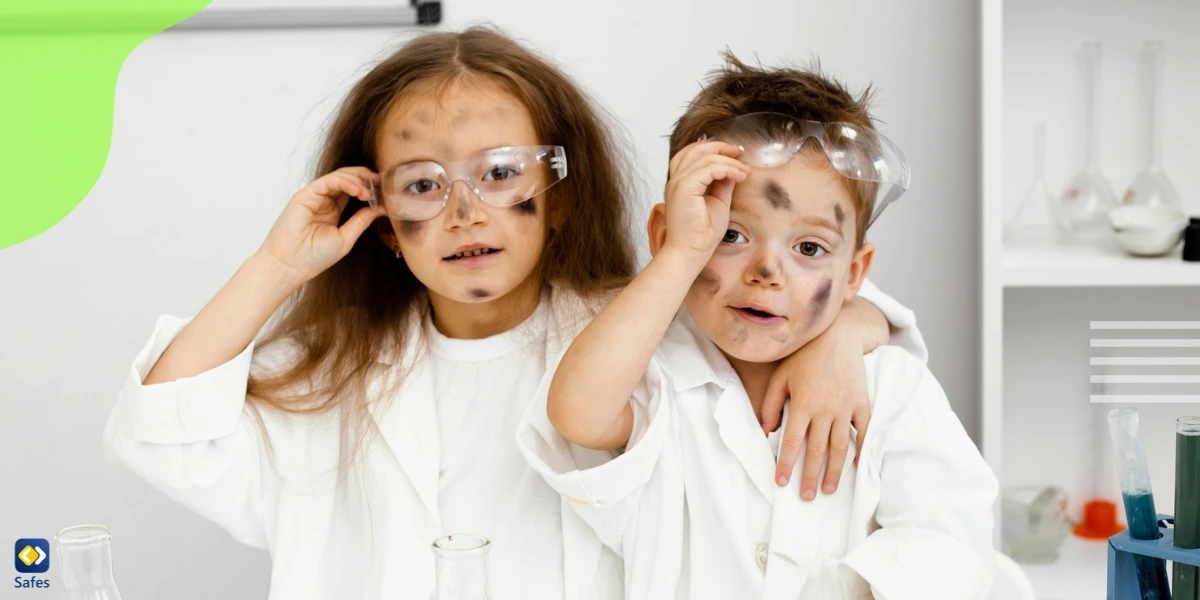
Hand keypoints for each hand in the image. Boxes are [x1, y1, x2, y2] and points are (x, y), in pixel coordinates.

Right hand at [256, 166, 384, 285]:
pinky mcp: (305, 195)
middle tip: (381, 184)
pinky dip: (344, 182)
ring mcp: (314, 197)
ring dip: (357, 180)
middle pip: (347, 179)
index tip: (385, 191)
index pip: (353, 190)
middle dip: (366, 178)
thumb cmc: (314, 257)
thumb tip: (381, 208)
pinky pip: (327, 182)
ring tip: (369, 192)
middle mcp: (323, 200)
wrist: (290, 266)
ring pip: (339, 177)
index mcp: (333, 210)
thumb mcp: (346, 238)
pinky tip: (358, 190)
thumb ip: (361, 221)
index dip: (370, 188)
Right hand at [662, 141, 751, 257]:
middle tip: (740, 152)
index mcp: (681, 184)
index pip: (692, 155)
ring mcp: (678, 183)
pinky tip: (740, 176)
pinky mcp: (684, 188)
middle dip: (720, 147)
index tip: (736, 155)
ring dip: (728, 160)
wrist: (690, 253)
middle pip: (695, 149)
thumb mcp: (718, 203)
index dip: (714, 150)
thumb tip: (733, 169)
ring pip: (704, 156)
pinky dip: (728, 168)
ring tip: (744, 170)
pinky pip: (709, 168)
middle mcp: (676, 180)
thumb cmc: (701, 234)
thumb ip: (723, 184)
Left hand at [761, 302, 886, 499]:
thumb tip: (767, 432)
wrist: (838, 334)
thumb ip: (771, 404)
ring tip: (830, 490)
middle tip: (807, 497)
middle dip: (810, 476)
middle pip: (816, 450)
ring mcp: (846, 407)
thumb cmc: (803, 355)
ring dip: (835, 471)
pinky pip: (864, 431)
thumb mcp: (780, 376)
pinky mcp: (862, 402)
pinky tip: (857, 466)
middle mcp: (824, 409)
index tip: (781, 484)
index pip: (791, 442)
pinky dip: (862, 449)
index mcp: (801, 403)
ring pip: (840, 446)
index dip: (786, 465)